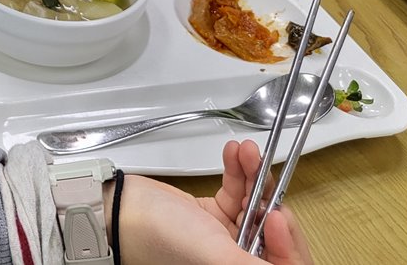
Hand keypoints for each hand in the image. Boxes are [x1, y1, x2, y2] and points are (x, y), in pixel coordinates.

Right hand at [107, 140, 313, 264]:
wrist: (119, 207)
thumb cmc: (156, 237)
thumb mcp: (214, 255)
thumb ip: (252, 264)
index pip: (282, 264)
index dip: (287, 244)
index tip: (277, 217)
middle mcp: (233, 256)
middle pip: (274, 235)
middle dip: (272, 203)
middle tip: (266, 183)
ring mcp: (225, 235)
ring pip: (258, 206)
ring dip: (256, 176)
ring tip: (248, 152)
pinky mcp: (213, 213)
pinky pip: (238, 191)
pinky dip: (239, 171)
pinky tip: (235, 155)